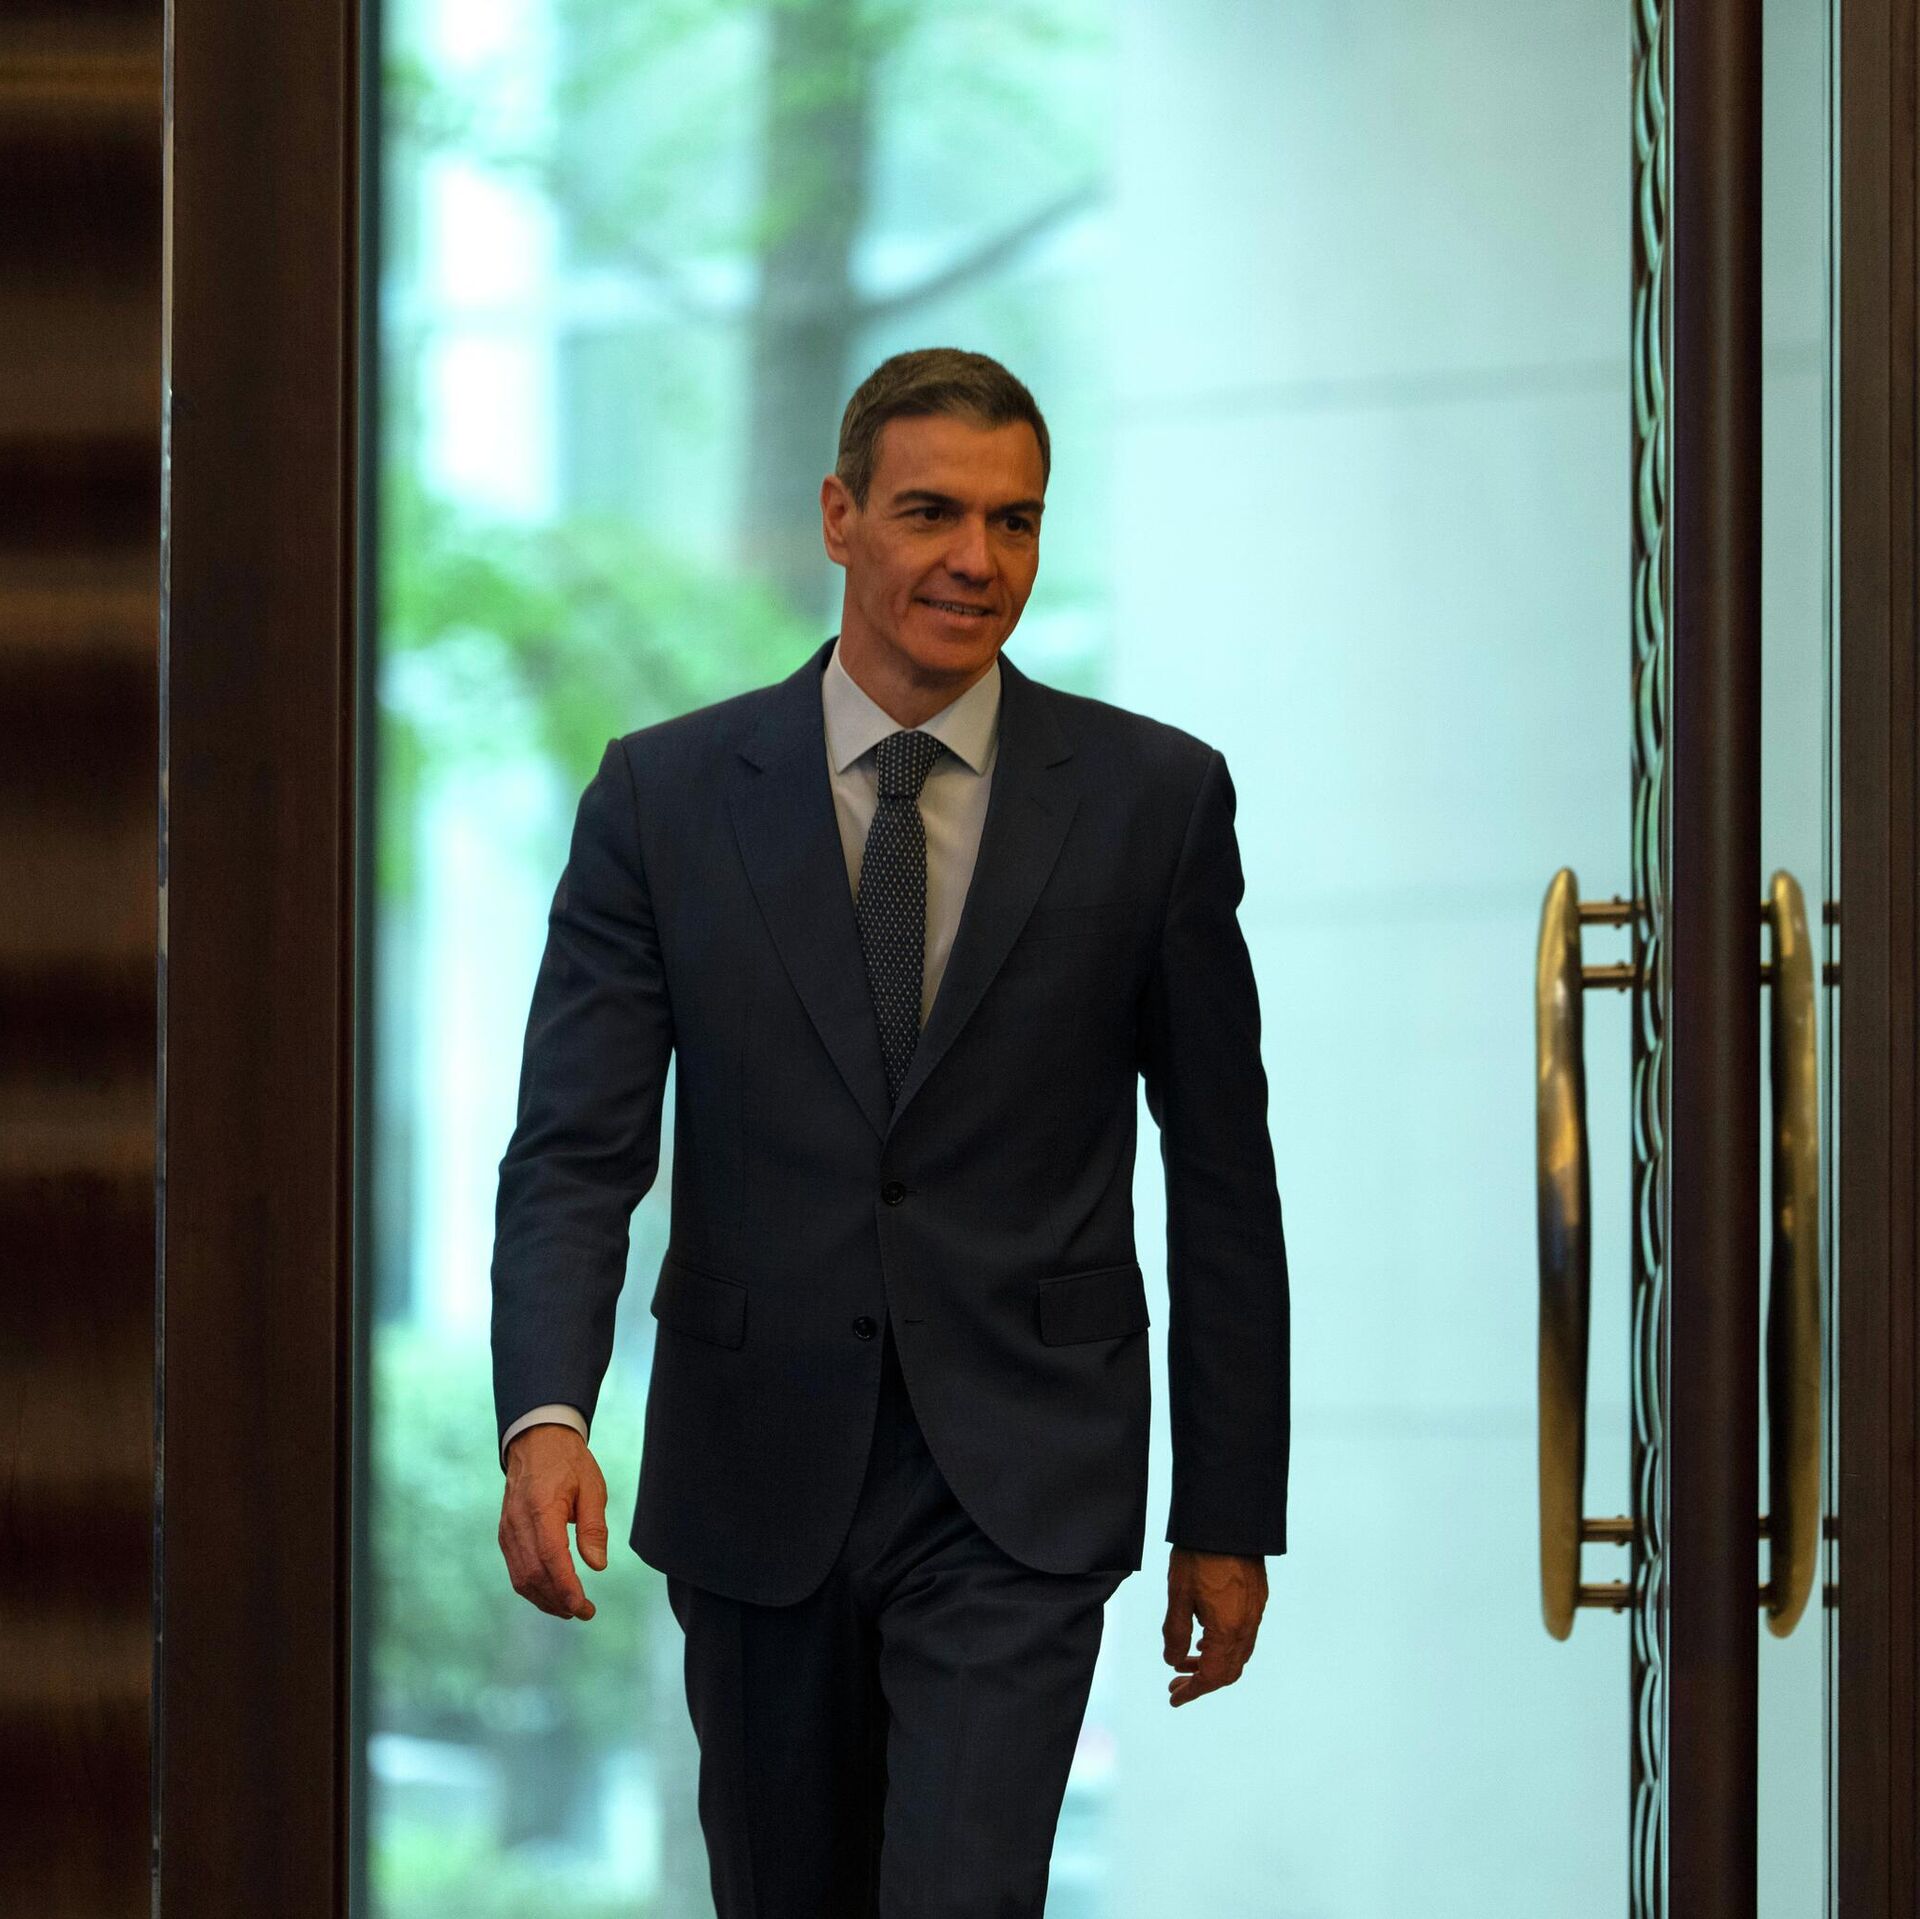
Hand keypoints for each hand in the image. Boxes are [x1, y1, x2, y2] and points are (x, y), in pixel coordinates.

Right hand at [499, 1424, 608, 1620]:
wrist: (536, 1441)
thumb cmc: (568, 1462)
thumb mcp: (592, 1487)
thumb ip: (594, 1527)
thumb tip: (597, 1565)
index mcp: (541, 1508)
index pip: (551, 1558)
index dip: (566, 1587)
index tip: (583, 1607)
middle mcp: (518, 1523)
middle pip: (533, 1574)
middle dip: (558, 1600)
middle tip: (584, 1612)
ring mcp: (507, 1530)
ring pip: (521, 1578)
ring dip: (544, 1599)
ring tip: (569, 1609)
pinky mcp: (504, 1534)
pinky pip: (515, 1569)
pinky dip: (532, 1587)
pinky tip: (551, 1594)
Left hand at [1162, 1546, 1266, 1706]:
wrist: (1228, 1521)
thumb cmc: (1199, 1555)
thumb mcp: (1178, 1595)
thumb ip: (1175, 1633)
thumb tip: (1172, 1661)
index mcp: (1228, 1630)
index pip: (1212, 1676)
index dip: (1192, 1690)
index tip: (1174, 1696)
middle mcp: (1247, 1626)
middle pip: (1229, 1671)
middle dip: (1202, 1681)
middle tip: (1176, 1681)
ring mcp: (1255, 1612)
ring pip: (1237, 1654)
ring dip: (1212, 1663)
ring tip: (1186, 1660)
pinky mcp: (1256, 1598)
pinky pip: (1243, 1635)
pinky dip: (1224, 1646)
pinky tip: (1205, 1639)